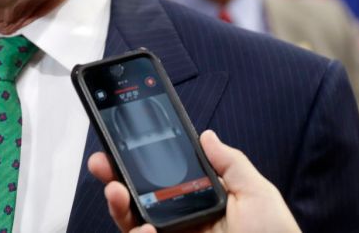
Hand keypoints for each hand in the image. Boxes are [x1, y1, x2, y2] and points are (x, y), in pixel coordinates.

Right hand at [87, 130, 300, 232]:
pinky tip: (145, 231)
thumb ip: (230, 164)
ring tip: (116, 192)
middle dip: (114, 177)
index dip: (139, 162)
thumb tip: (206, 135)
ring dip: (117, 205)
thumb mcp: (257, 195)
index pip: (161, 179)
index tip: (122, 143)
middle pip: (137, 199)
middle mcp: (181, 223)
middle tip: (101, 163)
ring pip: (132, 223)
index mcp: (198, 202)